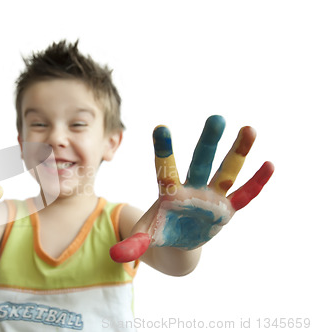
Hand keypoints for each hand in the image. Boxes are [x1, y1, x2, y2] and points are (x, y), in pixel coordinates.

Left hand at [110, 115, 273, 261]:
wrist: (178, 243)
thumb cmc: (159, 232)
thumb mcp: (146, 238)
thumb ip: (134, 244)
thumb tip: (116, 256)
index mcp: (169, 192)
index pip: (165, 169)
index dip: (163, 150)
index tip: (161, 127)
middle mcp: (192, 188)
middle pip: (200, 161)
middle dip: (208, 142)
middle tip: (217, 118)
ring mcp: (211, 196)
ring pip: (226, 172)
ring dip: (238, 153)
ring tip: (249, 128)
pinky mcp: (226, 209)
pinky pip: (244, 195)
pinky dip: (256, 182)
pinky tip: (269, 164)